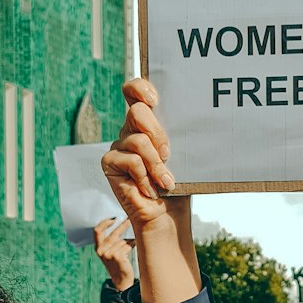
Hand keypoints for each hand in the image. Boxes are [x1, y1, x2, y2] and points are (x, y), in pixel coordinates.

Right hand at [94, 216, 135, 290]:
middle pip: (113, 234)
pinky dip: (132, 244)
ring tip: (133, 243)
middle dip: (123, 226)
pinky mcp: (117, 257)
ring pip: (122, 241)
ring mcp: (109, 254)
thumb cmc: (118, 263)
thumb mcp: (110, 251)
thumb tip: (122, 223)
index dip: (104, 222)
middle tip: (129, 219)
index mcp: (98, 248)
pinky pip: (127, 246)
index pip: (97, 231)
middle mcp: (101, 251)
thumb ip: (112, 240)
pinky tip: (134, 245)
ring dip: (130, 241)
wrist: (121, 280)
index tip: (113, 218)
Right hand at [102, 79, 177, 238]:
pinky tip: (151, 189)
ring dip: (156, 164)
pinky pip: (130, 161)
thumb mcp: (182, 155)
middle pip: (136, 111)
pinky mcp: (110, 162)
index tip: (155, 100)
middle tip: (168, 153)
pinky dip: (145, 177)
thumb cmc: (178, 184)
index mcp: (147, 122)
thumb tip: (192, 120)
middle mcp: (130, 130)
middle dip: (157, 132)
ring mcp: (119, 145)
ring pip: (138, 140)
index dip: (140, 88)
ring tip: (166, 181)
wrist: (167, 214)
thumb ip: (178, 136)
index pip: (134, 91)